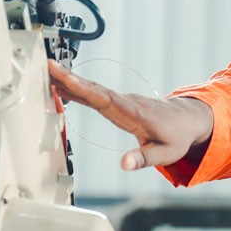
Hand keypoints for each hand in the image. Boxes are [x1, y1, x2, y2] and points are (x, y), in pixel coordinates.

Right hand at [48, 60, 213, 169]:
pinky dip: (76, 89)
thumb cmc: (177, 137)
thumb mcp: (165, 154)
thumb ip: (143, 159)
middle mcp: (124, 102)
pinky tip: (59, 86)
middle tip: (46, 65)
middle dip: (69, 78)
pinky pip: (92, 94)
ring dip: (68, 80)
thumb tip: (124, 164)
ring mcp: (119, 100)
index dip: (84, 89)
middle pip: (92, 88)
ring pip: (90, 89)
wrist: (186, 120)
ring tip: (43, 71)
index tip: (66, 79)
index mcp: (133, 112)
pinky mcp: (116, 103)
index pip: (105, 99)